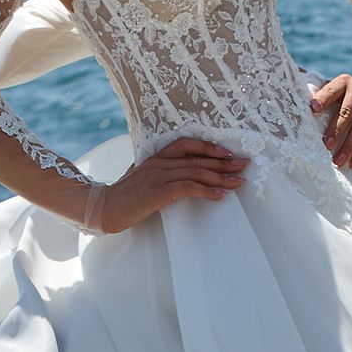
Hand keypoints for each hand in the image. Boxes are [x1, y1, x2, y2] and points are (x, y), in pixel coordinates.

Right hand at [95, 134, 250, 231]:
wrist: (105, 208)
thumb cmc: (124, 196)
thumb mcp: (142, 177)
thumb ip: (158, 172)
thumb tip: (178, 174)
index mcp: (157, 157)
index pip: (187, 144)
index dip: (209, 147)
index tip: (228, 153)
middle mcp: (160, 163)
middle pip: (198, 158)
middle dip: (225, 162)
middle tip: (245, 164)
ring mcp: (160, 176)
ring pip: (197, 172)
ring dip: (222, 177)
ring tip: (239, 182)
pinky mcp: (159, 192)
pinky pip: (189, 188)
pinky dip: (207, 191)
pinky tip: (221, 195)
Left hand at [310, 73, 351, 166]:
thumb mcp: (342, 95)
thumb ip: (325, 99)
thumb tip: (300, 106)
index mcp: (344, 82)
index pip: (331, 90)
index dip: (323, 98)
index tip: (313, 109)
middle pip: (346, 112)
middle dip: (335, 131)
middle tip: (327, 147)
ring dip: (348, 147)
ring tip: (338, 161)